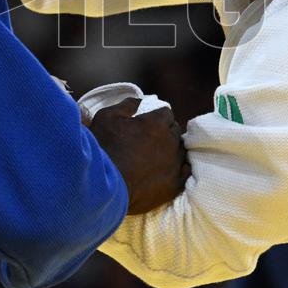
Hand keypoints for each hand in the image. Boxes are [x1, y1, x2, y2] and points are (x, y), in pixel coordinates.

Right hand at [90, 98, 190, 214]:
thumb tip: (140, 101)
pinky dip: (179, 169)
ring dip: (171, 151)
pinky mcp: (174, 185)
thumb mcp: (107, 117)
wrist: (102, 186)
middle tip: (150, 140)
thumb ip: (127, 105)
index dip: (157, 117)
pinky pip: (186, 172)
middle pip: (175, 131)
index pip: (166, 113)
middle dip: (165, 132)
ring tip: (156, 157)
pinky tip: (169, 170)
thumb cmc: (103, 148)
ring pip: (181, 151)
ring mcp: (174, 164)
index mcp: (156, 123)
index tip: (148, 123)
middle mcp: (170, 142)